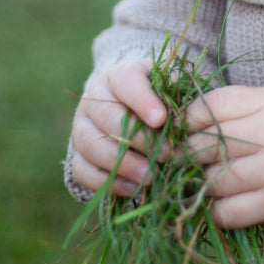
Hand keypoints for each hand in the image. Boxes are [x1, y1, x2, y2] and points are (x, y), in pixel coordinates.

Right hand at [68, 58, 166, 198]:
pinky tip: (134, 187)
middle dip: (138, 139)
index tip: (161, 119)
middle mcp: (93, 98)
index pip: (126, 81)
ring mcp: (81, 127)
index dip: (142, 100)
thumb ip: (175, 96)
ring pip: (91, 144)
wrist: (131, 112)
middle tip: (166, 154)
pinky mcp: (76, 154)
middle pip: (107, 116)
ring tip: (151, 175)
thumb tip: (186, 115)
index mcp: (118, 76)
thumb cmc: (158, 99)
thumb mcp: (168, 89)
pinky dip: (108, 182)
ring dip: (123, 163)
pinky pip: (83, 171)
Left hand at [183, 85, 263, 229]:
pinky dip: (216, 210)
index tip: (180, 128)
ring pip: (215, 179)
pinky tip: (218, 202)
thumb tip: (185, 118)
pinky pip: (230, 212)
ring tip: (199, 178)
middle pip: (209, 143)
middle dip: (185, 152)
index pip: (214, 105)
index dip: (188, 117)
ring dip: (199, 181)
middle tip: (177, 157)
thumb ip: (233, 104)